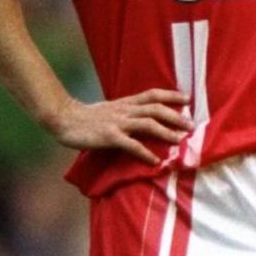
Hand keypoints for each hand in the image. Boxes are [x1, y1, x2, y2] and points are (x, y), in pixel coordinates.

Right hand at [50, 89, 190, 164]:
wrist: (63, 118)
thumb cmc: (87, 117)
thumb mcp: (111, 110)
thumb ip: (127, 112)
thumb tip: (145, 119)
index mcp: (125, 103)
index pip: (152, 95)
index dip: (171, 95)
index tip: (188, 99)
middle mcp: (125, 110)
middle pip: (156, 109)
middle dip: (176, 117)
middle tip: (192, 126)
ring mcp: (117, 123)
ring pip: (148, 124)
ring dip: (166, 133)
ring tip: (180, 141)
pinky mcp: (109, 136)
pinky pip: (131, 145)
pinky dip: (145, 153)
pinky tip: (155, 161)